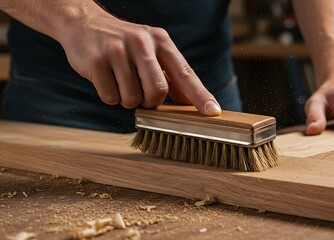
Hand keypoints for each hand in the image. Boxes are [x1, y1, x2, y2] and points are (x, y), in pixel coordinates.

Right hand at [55, 6, 220, 114]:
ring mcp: (118, 51)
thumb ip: (170, 75)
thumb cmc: (124, 44)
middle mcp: (142, 43)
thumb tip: (188, 103)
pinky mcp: (96, 62)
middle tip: (142, 94)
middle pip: (158, 92)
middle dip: (151, 102)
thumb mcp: (152, 51)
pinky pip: (110, 97)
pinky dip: (110, 97)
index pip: (185, 72)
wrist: (84, 23)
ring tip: (121, 82)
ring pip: (133, 99)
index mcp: (161, 41)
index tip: (212, 111)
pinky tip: (106, 79)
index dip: (199, 95)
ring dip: (128, 100)